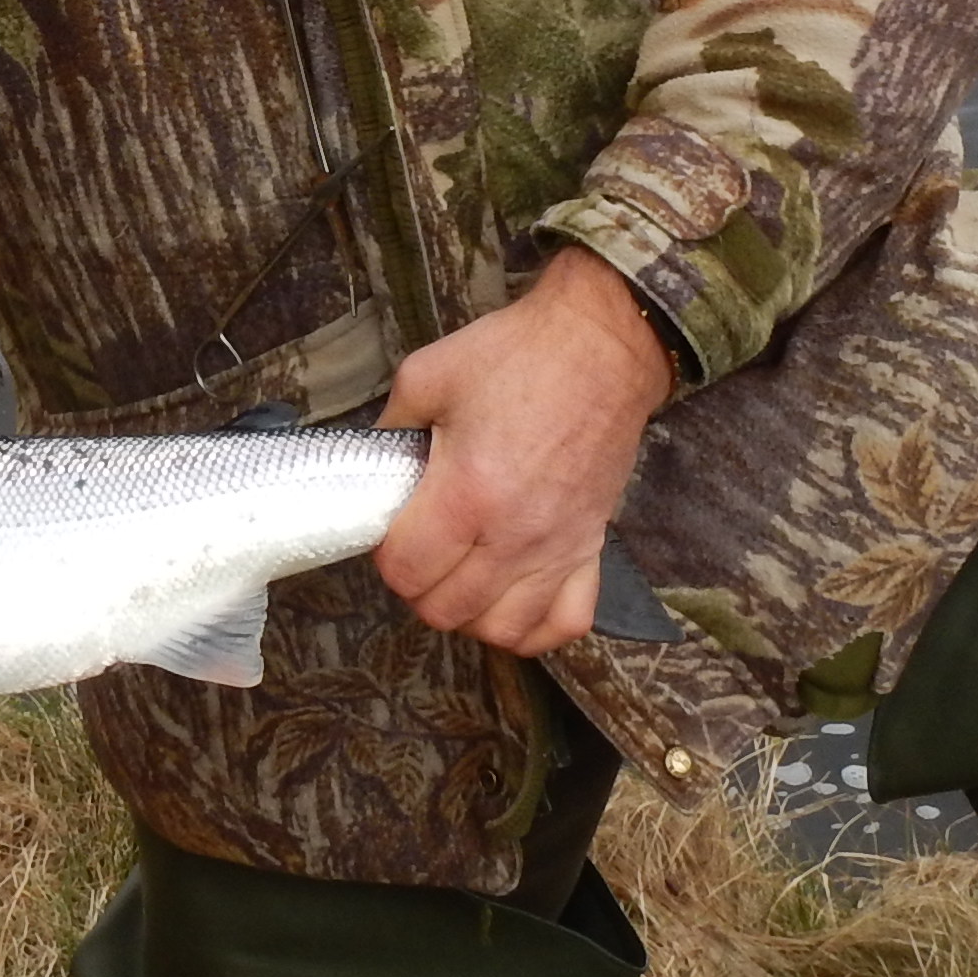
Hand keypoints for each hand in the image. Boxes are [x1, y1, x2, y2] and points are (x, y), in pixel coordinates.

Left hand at [372, 246, 676, 658]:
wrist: (601, 346)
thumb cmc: (516, 355)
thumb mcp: (428, 375)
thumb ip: (391, 428)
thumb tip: (375, 466)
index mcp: (467, 493)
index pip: (406, 571)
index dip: (387, 554)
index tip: (395, 527)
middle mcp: (513, 535)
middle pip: (446, 611)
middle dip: (421, 586)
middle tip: (423, 547)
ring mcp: (557, 549)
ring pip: (501, 630)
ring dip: (471, 612)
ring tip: (464, 576)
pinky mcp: (592, 548)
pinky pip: (565, 623)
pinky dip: (535, 626)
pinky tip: (515, 597)